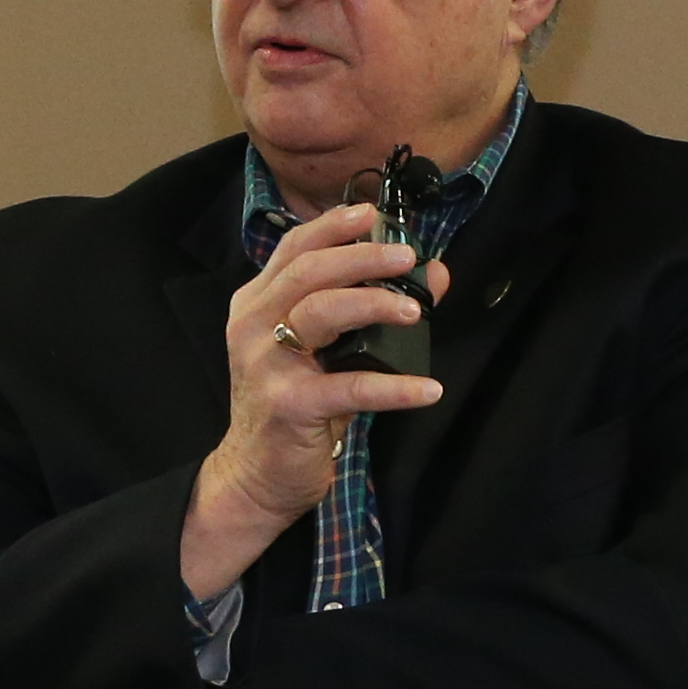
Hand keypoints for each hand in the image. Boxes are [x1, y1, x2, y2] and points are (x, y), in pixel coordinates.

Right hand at [183, 203, 447, 599]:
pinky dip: (394, 387)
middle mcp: (254, 325)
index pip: (293, 249)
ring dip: (374, 304)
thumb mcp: (325, 352)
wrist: (255, 475)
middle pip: (308, 271)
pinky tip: (428, 389)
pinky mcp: (289, 405)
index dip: (333, 226)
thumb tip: (433, 277)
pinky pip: (349, 386)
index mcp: (257, 304)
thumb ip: (368, 310)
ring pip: (321, 312)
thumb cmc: (293, 406)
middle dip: (362, 257)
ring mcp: (267, 364)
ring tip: (416, 310)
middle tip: (407, 256)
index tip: (373, 213)